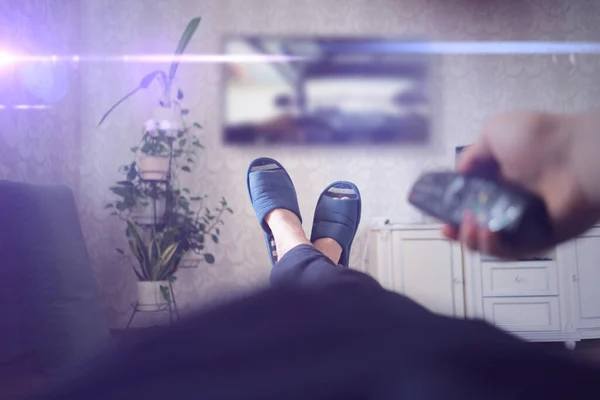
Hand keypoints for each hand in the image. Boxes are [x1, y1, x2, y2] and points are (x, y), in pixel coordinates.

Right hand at [442, 111, 599, 257]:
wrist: (578, 156)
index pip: (471, 203)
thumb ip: (473, 153)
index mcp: (500, 181)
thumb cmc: (539, 139)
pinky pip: (511, 250)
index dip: (452, 211)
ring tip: (469, 225)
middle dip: (459, 231)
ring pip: (490, 243)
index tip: (440, 215)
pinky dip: (494, 245)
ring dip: (473, 239)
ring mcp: (525, 224)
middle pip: (476, 227)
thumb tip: (460, 171)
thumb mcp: (495, 132)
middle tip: (448, 228)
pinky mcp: (540, 239)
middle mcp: (510, 203)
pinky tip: (485, 231)